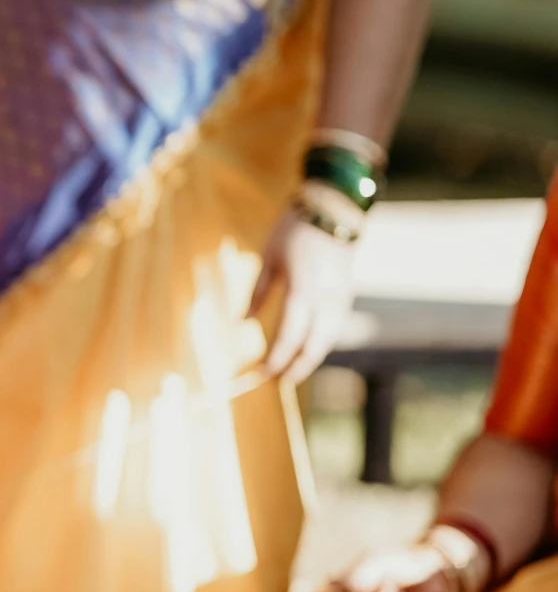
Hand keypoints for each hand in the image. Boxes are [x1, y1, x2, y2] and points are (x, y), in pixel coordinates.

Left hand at [248, 207, 354, 381]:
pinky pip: (335, 327)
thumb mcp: (269, 259)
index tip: (261, 373)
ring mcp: (341, 297)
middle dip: (296, 367)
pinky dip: (320, 343)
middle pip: (314, 345)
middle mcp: (327, 298)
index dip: (277, 358)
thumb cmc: (294, 231)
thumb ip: (258, 292)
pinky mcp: (347, 294)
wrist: (333, 209)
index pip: (290, 335)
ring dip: (310, 358)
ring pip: (328, 339)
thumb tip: (244, 322)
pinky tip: (307, 351)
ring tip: (290, 373)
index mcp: (304, 289)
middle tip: (276, 382)